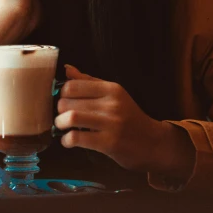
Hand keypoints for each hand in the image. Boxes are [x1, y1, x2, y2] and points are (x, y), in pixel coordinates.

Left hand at [55, 65, 194, 176]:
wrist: (153, 142)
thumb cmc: (129, 117)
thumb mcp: (113, 95)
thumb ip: (89, 82)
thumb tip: (67, 69)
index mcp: (112, 89)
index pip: (73, 85)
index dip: (62, 94)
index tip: (65, 101)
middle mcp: (112, 104)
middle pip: (69, 101)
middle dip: (59, 110)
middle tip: (61, 116)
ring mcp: (111, 123)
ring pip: (71, 117)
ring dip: (60, 123)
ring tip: (62, 127)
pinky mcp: (109, 143)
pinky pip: (77, 138)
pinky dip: (66, 140)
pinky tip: (68, 141)